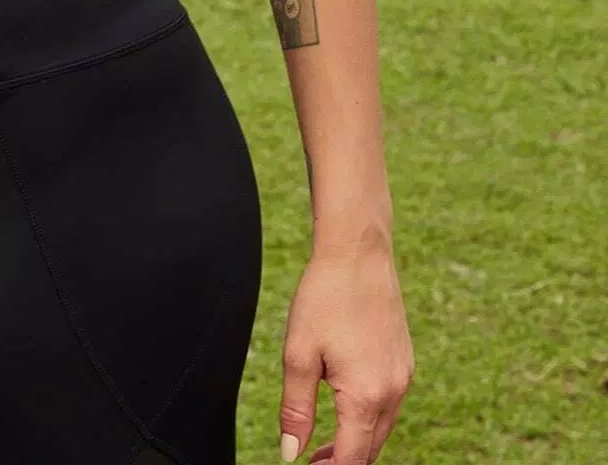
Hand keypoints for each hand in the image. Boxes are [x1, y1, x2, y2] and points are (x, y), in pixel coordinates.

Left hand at [278, 241, 413, 463]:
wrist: (358, 252)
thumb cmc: (324, 297)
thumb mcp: (299, 353)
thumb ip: (296, 410)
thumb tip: (290, 454)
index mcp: (366, 395)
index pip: (352, 458)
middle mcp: (393, 391)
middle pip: (370, 449)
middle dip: (343, 461)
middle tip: (312, 461)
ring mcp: (403, 376)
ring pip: (381, 428)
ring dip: (356, 441)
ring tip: (324, 444)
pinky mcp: (405, 362)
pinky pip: (389, 404)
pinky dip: (368, 417)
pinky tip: (345, 406)